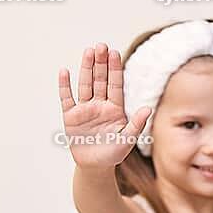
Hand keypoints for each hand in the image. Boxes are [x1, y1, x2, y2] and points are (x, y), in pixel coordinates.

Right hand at [58, 43, 150, 168]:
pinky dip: (65, 85)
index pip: (115, 84)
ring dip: (86, 68)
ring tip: (88, 52)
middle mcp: (100, 105)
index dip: (115, 69)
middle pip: (100, 80)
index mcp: (115, 108)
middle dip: (101, 63)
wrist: (95, 167)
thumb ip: (136, 124)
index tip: (115, 53)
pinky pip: (67, 98)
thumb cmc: (113, 153)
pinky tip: (64, 71)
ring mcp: (85, 109)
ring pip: (85, 84)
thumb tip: (148, 108)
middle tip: (101, 45)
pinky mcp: (70, 116)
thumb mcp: (128, 140)